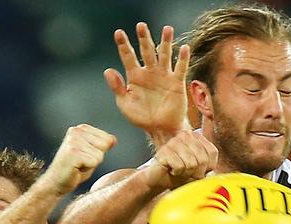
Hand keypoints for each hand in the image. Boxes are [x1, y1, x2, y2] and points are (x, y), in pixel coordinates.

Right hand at [46, 124, 116, 194]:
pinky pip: (94, 162)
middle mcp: (76, 131)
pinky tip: (76, 169)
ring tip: (78, 166)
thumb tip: (113, 139)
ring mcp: (73, 140)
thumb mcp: (91, 155)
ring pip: (99, 155)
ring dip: (91, 165)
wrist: (56, 183)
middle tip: (81, 163)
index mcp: (80, 128)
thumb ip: (102, 146)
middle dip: (96, 158)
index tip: (85, 157)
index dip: (99, 153)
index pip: (107, 139)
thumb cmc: (74, 171)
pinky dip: (87, 169)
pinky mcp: (73, 152)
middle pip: (105, 145)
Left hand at [104, 22, 189, 139]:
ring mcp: (164, 76)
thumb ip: (117, 88)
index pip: (128, 57)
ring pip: (165, 55)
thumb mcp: (125, 104)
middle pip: (146, 51)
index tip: (118, 33)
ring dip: (166, 42)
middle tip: (141, 25)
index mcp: (135, 76)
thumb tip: (107, 71)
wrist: (160, 129)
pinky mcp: (176, 83)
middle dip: (144, 38)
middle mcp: (150, 72)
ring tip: (167, 29)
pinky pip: (180, 68)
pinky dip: (182, 58)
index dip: (123, 45)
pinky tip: (183, 48)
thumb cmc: (142, 118)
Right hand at [144, 129, 217, 190]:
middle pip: (203, 159)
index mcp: (196, 136)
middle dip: (195, 173)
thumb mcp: (199, 168)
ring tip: (178, 171)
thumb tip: (221, 172)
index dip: (206, 168)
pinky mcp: (165, 150)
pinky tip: (171, 170)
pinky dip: (176, 173)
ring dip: (185, 174)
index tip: (196, 170)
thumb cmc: (180, 174)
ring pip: (191, 164)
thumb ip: (210, 163)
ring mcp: (174, 141)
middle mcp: (186, 135)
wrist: (159, 180)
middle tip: (186, 172)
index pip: (212, 153)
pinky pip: (180, 166)